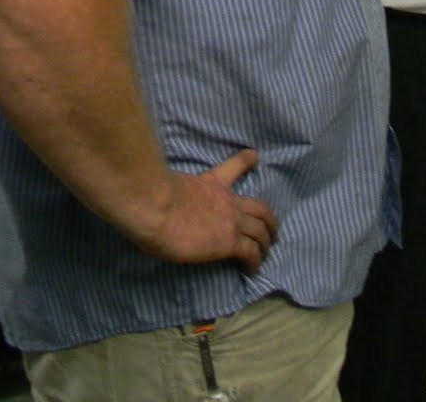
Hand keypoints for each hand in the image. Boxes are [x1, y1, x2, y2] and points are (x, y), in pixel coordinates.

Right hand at [129, 149, 277, 273]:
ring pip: (260, 231)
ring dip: (266, 242)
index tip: (254, 156)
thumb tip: (163, 207)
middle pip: (260, 208)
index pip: (234, 167)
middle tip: (273, 230)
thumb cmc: (152, 199)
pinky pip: (250, 252)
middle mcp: (227, 201)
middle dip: (270, 220)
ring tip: (266, 252)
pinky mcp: (229, 242)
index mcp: (211, 184)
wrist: (155, 207)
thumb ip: (174, 197)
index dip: (246, 160)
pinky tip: (252, 270)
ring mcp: (231, 222)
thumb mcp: (169, 191)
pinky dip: (255, 261)